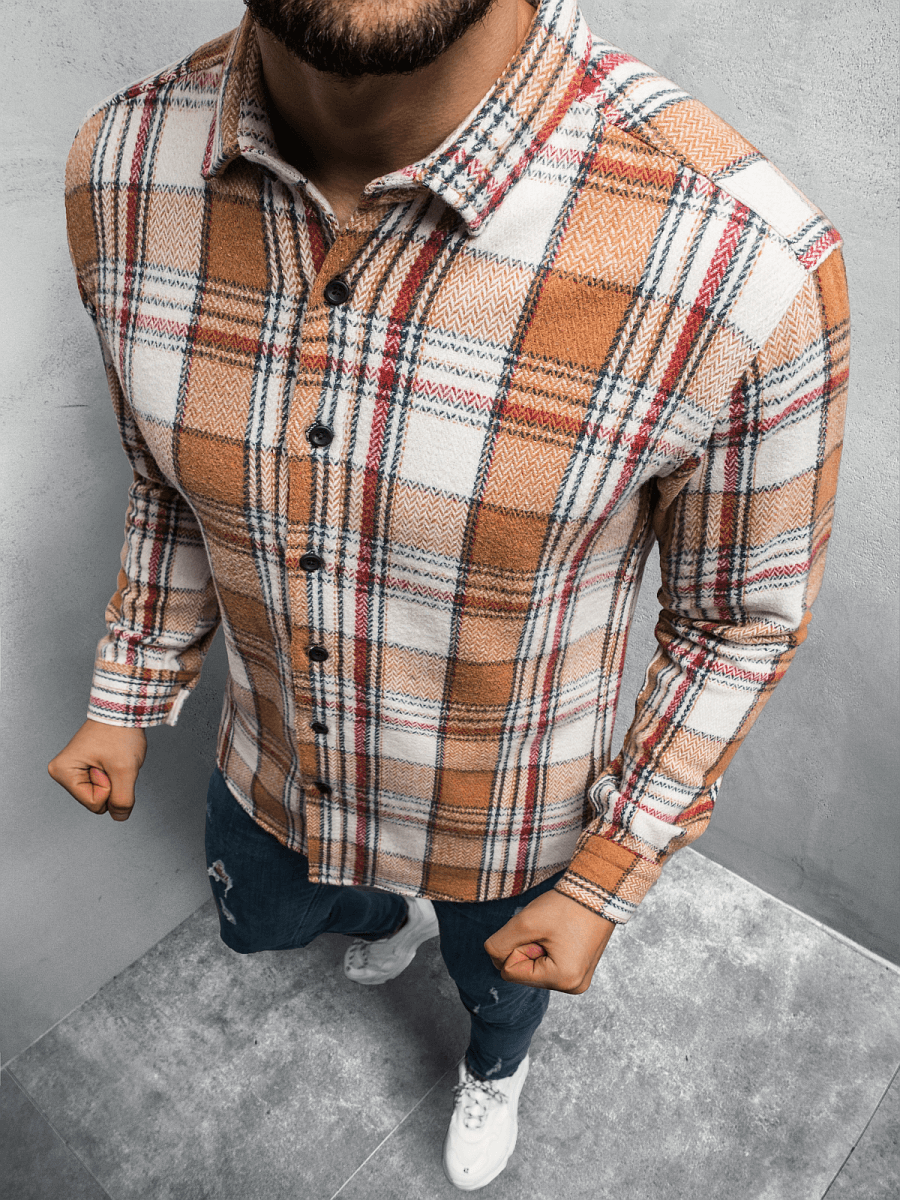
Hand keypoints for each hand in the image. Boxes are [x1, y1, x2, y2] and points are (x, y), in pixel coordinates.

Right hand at [48, 718, 146, 820]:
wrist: (123, 710)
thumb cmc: (120, 733)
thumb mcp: (125, 770)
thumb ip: (123, 799)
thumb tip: (120, 817)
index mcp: (62, 772)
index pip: (95, 803)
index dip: (110, 786)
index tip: (108, 762)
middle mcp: (62, 772)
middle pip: (95, 801)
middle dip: (112, 783)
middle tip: (111, 759)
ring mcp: (73, 770)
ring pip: (101, 794)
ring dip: (114, 778)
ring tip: (111, 757)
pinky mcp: (83, 768)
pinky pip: (103, 784)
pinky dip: (113, 774)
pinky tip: (111, 758)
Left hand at [484, 888, 615, 993]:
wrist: (598, 891)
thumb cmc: (565, 905)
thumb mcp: (524, 923)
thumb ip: (498, 944)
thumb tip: (494, 958)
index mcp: (562, 980)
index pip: (510, 972)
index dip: (516, 947)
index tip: (538, 932)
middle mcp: (573, 987)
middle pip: (522, 973)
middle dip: (527, 948)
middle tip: (547, 931)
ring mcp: (578, 981)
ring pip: (533, 969)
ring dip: (536, 948)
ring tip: (555, 932)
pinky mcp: (579, 971)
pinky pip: (547, 965)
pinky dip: (546, 949)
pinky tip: (560, 936)